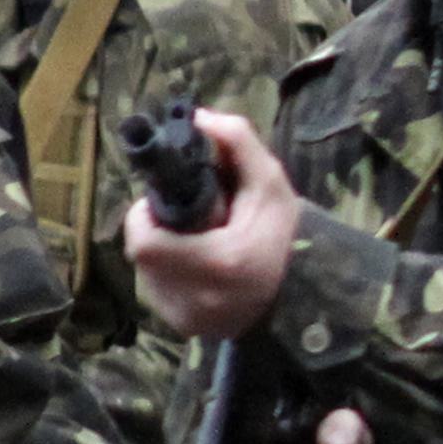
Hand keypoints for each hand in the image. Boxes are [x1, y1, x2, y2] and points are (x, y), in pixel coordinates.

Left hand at [121, 108, 296, 341]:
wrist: (301, 296)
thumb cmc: (284, 238)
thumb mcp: (271, 186)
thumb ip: (239, 146)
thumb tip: (199, 116)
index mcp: (218, 261)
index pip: (142, 239)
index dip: (144, 217)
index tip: (162, 208)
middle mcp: (196, 296)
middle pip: (141, 253)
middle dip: (154, 231)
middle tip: (182, 223)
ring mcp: (185, 317)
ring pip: (145, 272)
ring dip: (160, 254)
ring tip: (192, 246)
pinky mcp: (180, 328)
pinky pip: (156, 293)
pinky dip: (169, 277)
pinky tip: (197, 273)